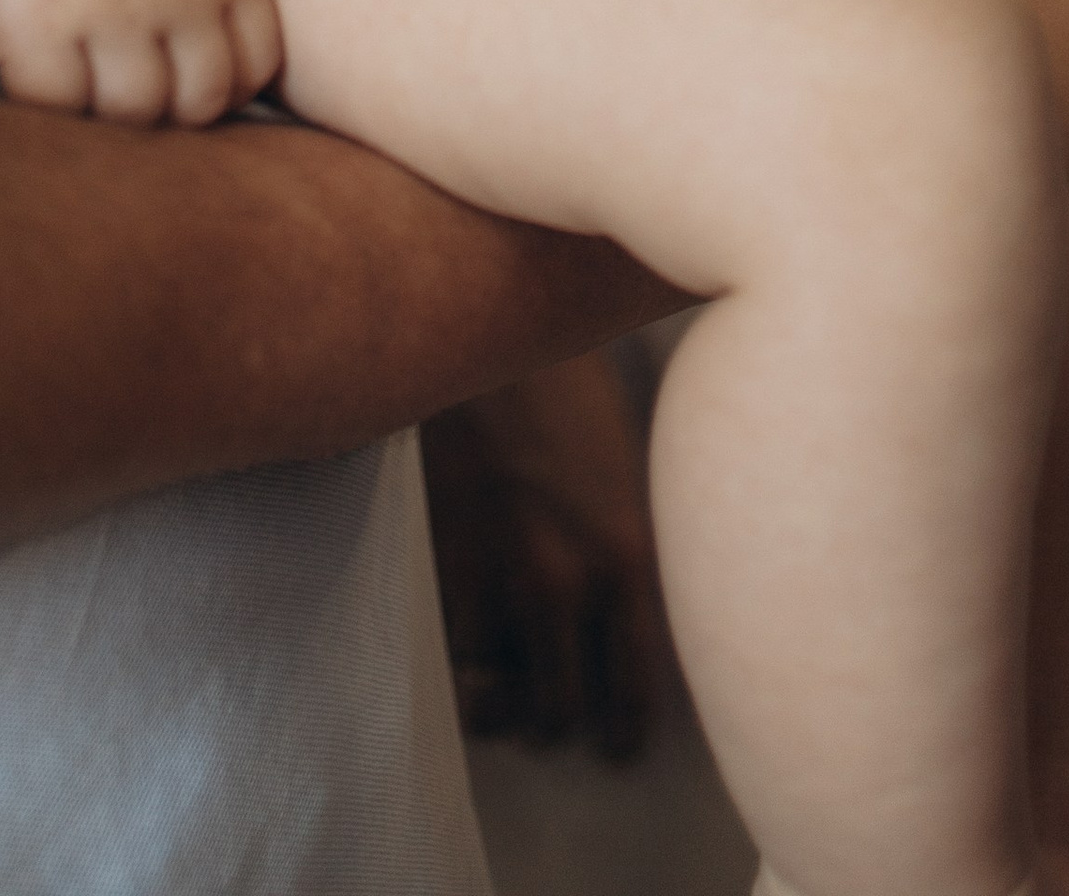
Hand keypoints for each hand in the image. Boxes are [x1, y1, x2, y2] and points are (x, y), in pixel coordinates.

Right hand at [0, 0, 283, 126]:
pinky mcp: (37, 19)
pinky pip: (59, 104)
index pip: (254, 65)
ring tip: (82, 87)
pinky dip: (50, 104)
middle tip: (128, 98)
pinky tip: (40, 74)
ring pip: (133, 112)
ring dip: (107, 115)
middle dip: (167, 113)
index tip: (183, 87)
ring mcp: (106, 3)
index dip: (222, 92)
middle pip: (198, 101)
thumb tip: (227, 81)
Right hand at [423, 346, 661, 757]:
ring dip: (495, 697)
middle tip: (551, 704)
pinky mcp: (435, 560)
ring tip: (501, 677)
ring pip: (492, 703)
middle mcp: (563, 581)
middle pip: (557, 717)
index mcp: (625, 557)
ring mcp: (492, 576)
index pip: (633, 697)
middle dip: (554, 718)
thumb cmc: (565, 393)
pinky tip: (465, 633)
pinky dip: (453, 659)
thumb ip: (621, 559)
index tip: (615, 741)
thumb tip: (618, 637)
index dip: (623, 731)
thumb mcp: (620, 476)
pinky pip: (445, 655)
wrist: (488, 327)